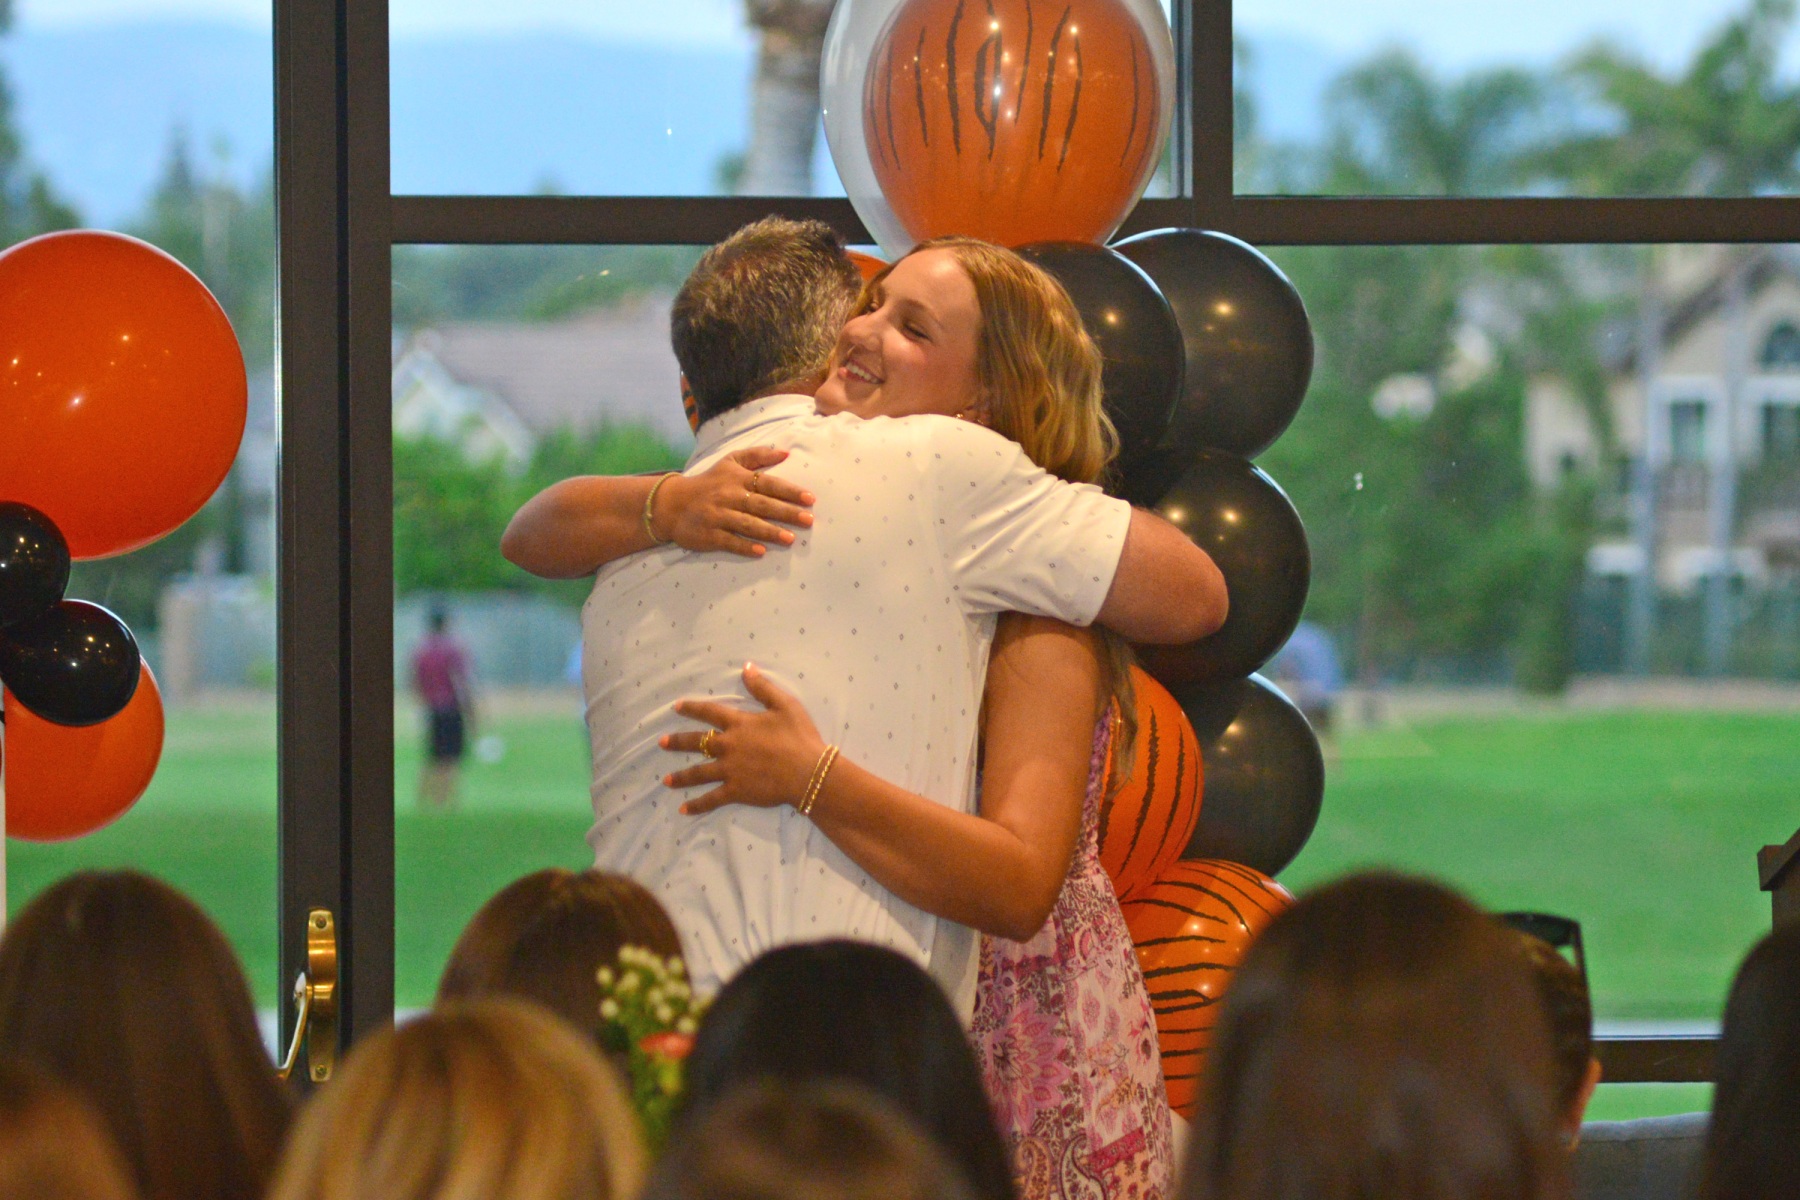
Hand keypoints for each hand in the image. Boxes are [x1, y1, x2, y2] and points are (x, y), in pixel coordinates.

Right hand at [656, 448, 814, 557]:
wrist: (671, 503)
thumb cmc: (708, 482)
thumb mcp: (730, 461)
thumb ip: (758, 455)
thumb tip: (787, 453)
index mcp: (736, 478)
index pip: (767, 483)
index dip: (789, 490)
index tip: (809, 498)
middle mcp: (728, 496)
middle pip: (761, 505)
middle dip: (786, 513)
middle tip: (808, 520)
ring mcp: (718, 516)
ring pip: (748, 524)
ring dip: (770, 531)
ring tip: (791, 539)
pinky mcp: (709, 535)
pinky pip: (729, 541)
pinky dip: (745, 546)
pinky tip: (761, 551)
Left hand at [659, 664, 827, 814]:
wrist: (808, 772)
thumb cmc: (799, 737)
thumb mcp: (785, 705)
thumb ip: (762, 687)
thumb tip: (745, 667)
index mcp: (739, 724)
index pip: (710, 712)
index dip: (692, 708)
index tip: (677, 707)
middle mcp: (729, 746)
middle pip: (697, 742)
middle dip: (678, 743)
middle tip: (661, 743)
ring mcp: (729, 770)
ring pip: (699, 773)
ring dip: (681, 776)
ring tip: (665, 780)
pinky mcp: (736, 791)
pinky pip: (712, 799)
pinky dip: (698, 805)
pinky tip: (684, 810)